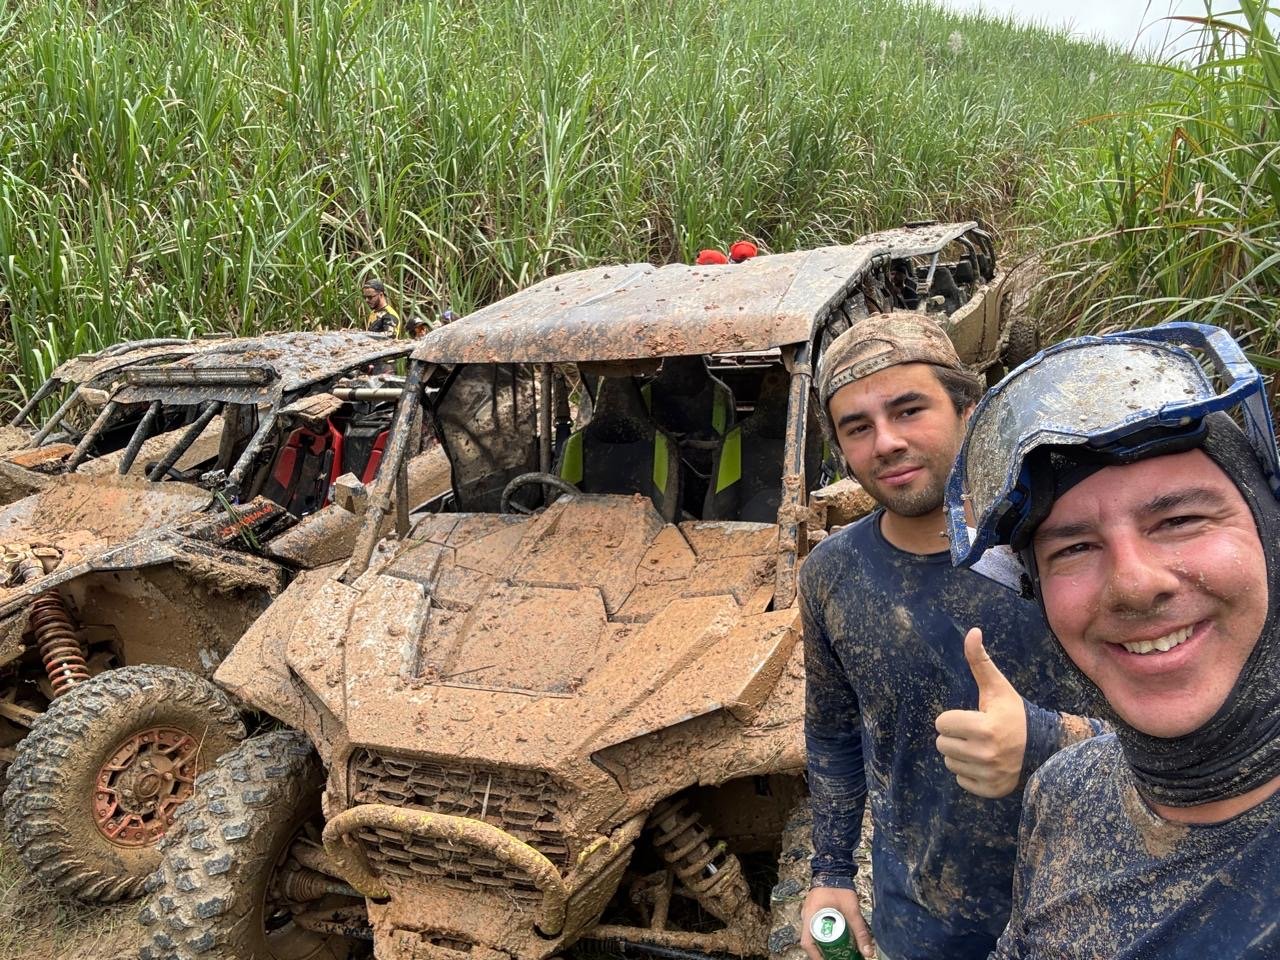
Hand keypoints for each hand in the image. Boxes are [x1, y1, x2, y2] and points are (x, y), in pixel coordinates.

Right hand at [800, 886, 875, 958]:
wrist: (833, 868)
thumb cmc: (839, 887)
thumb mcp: (852, 911)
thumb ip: (860, 931)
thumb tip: (868, 952)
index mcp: (811, 916)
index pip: (807, 942)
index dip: (816, 956)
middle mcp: (806, 916)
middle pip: (810, 940)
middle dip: (822, 952)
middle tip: (836, 957)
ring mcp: (808, 912)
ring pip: (813, 933)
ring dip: (824, 943)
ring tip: (837, 950)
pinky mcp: (814, 909)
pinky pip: (816, 926)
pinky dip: (824, 934)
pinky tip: (836, 936)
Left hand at [934, 627, 1027, 798]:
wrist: (1043, 747)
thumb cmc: (1014, 714)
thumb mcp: (997, 687)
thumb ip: (979, 661)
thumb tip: (972, 631)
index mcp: (985, 728)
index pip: (942, 723)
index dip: (954, 718)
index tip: (973, 717)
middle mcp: (986, 755)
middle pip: (942, 744)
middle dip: (955, 736)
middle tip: (975, 732)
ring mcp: (989, 775)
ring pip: (950, 763)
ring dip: (961, 754)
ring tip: (981, 747)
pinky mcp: (990, 790)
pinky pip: (961, 781)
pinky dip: (969, 773)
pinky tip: (985, 763)